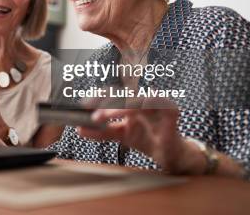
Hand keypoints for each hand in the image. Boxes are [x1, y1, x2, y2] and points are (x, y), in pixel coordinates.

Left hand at [77, 96, 201, 173]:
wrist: (168, 154)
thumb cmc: (145, 139)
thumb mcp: (119, 135)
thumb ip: (101, 132)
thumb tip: (79, 129)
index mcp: (128, 102)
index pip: (112, 94)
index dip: (98, 97)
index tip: (83, 105)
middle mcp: (141, 100)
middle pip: (122, 95)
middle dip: (105, 103)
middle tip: (91, 114)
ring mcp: (155, 103)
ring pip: (136, 100)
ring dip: (120, 107)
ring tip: (104, 116)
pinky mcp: (170, 110)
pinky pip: (161, 103)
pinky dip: (150, 102)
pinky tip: (139, 106)